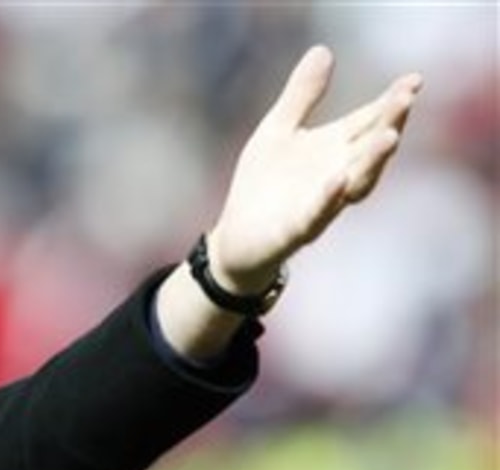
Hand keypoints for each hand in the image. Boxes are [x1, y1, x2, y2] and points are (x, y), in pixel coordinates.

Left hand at [208, 45, 421, 293]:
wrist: (236, 238)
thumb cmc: (262, 184)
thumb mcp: (278, 130)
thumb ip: (302, 96)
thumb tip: (324, 50)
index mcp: (333, 148)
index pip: (369, 121)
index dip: (391, 102)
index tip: (414, 80)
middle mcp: (337, 174)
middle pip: (370, 147)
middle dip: (390, 123)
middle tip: (406, 98)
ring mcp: (321, 203)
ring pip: (356, 182)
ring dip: (373, 160)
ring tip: (390, 136)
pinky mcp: (297, 229)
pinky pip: (317, 214)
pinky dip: (328, 197)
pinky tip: (336, 179)